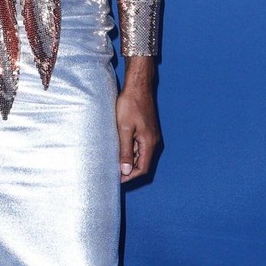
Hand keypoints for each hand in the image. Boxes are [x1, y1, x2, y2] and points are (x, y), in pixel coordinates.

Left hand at [116, 56, 160, 183]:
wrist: (138, 86)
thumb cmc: (130, 105)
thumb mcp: (124, 129)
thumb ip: (125, 150)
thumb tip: (126, 170)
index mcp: (149, 143)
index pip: (142, 168)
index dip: (130, 177)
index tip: (117, 179)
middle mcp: (153, 142)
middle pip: (142, 164)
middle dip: (129, 171)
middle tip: (113, 173)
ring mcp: (151, 136)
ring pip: (140, 155)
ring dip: (128, 161)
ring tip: (113, 163)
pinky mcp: (146, 131)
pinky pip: (139, 147)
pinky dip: (130, 151)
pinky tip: (118, 150)